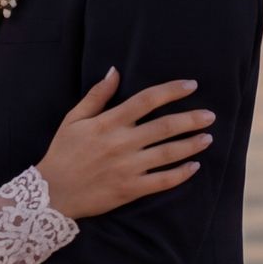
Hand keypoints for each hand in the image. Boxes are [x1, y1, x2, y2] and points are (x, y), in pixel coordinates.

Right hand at [34, 68, 212, 218]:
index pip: (147, 100)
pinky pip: (162, 181)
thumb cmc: (62, 152)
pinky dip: (181, 174)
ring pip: (169, 153)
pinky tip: (194, 166)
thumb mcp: (74, 119)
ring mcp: (128, 167)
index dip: (172, 91)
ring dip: (191, 144)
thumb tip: (114, 70)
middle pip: (165, 126)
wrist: (52, 193)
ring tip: (208, 137)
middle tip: (210, 115)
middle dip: (191, 119)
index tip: (192, 85)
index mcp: (109, 122)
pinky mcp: (131, 189)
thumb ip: (96, 95)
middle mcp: (122, 143)